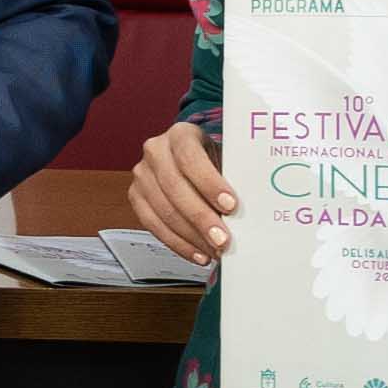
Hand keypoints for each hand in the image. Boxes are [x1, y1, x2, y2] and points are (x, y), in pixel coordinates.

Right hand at [131, 119, 239, 266]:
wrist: (192, 162)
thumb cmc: (212, 162)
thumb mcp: (225, 159)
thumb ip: (233, 179)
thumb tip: (250, 211)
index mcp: (180, 134)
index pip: (190, 157)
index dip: (209, 183)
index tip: (230, 205)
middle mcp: (156, 151)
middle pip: (175, 187)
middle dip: (201, 218)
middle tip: (223, 239)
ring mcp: (142, 174)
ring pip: (164, 210)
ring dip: (192, 236)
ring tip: (214, 250)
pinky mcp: (136, 197)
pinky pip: (153, 225)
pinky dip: (178, 244)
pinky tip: (198, 253)